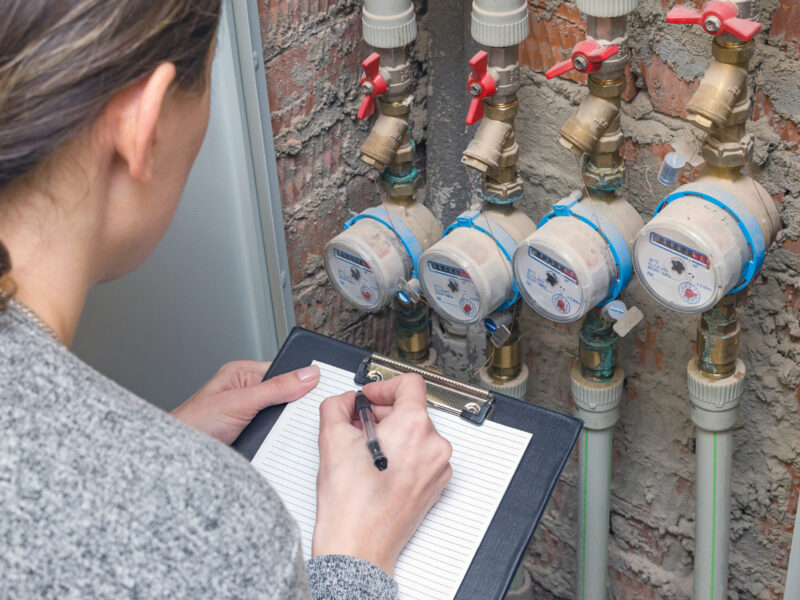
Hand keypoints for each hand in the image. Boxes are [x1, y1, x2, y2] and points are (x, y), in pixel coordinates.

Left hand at [171, 361, 319, 444]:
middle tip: (301, 416)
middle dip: (293, 408)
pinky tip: (277, 445)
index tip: (321, 386)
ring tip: (283, 433)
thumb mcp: (241, 402)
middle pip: (285, 396)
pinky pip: (273, 436)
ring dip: (284, 428)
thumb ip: (276, 388)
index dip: (301, 379)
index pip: (284, 371)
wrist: (176, 459)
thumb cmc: (193, 424)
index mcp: (243, 374)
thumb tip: (307, 374)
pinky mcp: (249, 436)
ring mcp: (248, 415)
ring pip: (280, 419)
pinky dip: (277, 442)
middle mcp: (246, 392)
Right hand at [312, 373, 451, 574]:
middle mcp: (434, 446)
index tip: (370, 397)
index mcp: (414, 427)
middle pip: (412, 410)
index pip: (409, 384)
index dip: (383, 386)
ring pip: (416, 434)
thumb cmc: (350, 505)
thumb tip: (345, 402)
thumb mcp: (331, 439)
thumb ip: (336, 406)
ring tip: (366, 453)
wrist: (358, 547)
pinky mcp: (435, 486)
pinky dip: (402, 456)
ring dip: (392, 436)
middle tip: (359, 428)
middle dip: (383, 414)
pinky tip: (378, 470)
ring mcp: (438, 468)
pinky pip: (421, 457)